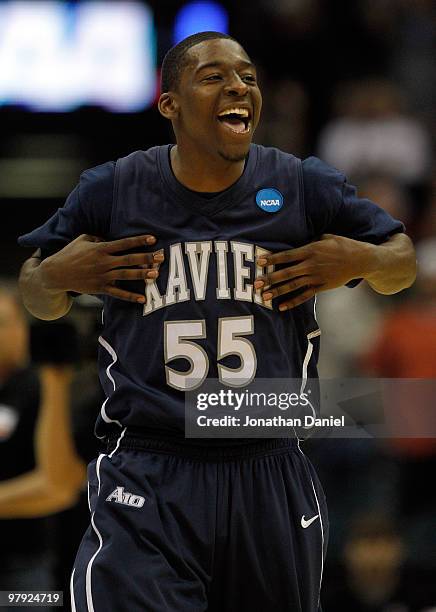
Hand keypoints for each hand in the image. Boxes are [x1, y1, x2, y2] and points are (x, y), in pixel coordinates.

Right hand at [38, 233, 163, 302]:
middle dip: (146, 258)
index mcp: (100, 248)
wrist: (56, 273)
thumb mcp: (83, 239)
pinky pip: (118, 293)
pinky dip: (130, 296)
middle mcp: (103, 262)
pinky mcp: (100, 288)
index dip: (139, 241)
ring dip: (142, 275)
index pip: (123, 243)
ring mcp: (102, 276)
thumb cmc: (70, 253)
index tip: (153, 239)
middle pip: (129, 259)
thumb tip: (110, 236)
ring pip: (126, 275)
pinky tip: (143, 299)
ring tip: (155, 274)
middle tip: (161, 257)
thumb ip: (98, 237)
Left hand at [254, 234, 372, 309]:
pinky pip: (304, 295)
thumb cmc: (343, 245)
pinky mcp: (321, 287)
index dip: (272, 259)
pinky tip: (281, 306)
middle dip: (270, 279)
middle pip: (286, 273)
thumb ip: (311, 240)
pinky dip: (293, 301)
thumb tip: (299, 242)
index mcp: (310, 250)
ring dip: (277, 291)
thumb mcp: (326, 236)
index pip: (287, 256)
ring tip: (264, 297)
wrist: (360, 260)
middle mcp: (311, 265)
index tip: (259, 262)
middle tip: (256, 284)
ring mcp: (316, 277)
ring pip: (293, 286)